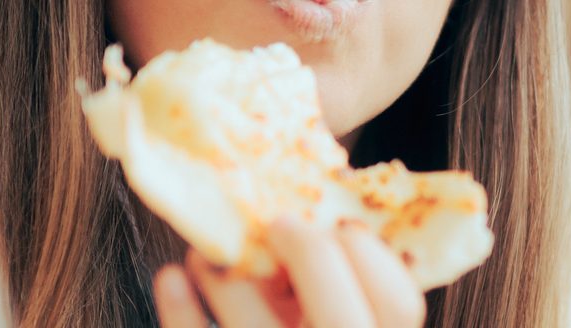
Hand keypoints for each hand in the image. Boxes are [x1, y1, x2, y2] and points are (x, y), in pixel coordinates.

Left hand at [154, 218, 424, 327]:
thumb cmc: (317, 323)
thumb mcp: (348, 320)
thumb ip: (346, 297)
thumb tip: (322, 228)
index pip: (397, 301)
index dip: (368, 251)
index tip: (335, 226)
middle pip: (338, 307)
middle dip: (307, 249)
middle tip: (275, 227)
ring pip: (252, 321)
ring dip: (225, 271)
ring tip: (210, 256)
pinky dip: (180, 307)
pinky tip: (173, 278)